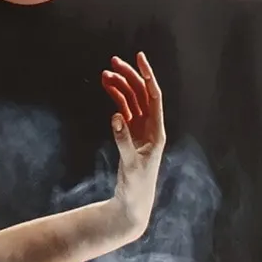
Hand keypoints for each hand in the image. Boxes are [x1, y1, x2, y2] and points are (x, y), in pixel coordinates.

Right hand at [102, 52, 164, 238]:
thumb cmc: (136, 186)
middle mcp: (151, 127)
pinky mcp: (131, 136)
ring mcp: (140, 131)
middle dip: (129, 77)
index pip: (153, 96)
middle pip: (141, 94)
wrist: (134, 203)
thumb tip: (116, 116)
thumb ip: (123, 140)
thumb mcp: (129, 165)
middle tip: (113, 62)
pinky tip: (108, 90)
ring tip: (105, 74)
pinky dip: (117, 99)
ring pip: (131, 101)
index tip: (139, 58)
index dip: (147, 76)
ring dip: (120, 87)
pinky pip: (125, 111)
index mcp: (156, 131)